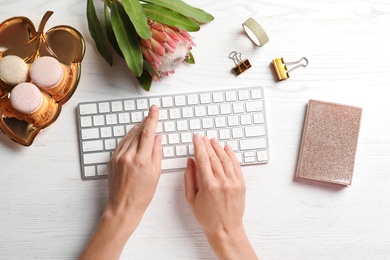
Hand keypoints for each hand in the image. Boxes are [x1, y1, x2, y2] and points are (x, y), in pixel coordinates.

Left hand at [107, 104, 161, 221]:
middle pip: (138, 132)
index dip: (152, 119)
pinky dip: (129, 137)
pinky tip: (133, 134)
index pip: (148, 133)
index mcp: (141, 160)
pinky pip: (122, 143)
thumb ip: (157, 153)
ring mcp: (118, 157)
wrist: (123, 207)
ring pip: (129, 136)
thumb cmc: (141, 195)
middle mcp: (128, 156)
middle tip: (151, 113)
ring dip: (137, 128)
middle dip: (146, 121)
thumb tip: (158, 138)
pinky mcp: (112, 160)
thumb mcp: (155, 174)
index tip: (154, 109)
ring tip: (144, 122)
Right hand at [184, 134, 256, 258]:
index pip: (202, 159)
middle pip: (213, 157)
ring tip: (213, 140)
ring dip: (218, 148)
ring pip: (225, 159)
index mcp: (208, 185)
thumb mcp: (191, 199)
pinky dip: (232, 155)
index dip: (199, 146)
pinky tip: (227, 148)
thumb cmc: (207, 217)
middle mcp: (222, 182)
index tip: (196, 138)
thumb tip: (190, 162)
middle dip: (207, 145)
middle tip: (203, 137)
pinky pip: (236, 165)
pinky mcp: (241, 184)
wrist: (225, 230)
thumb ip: (189, 178)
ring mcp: (233, 182)